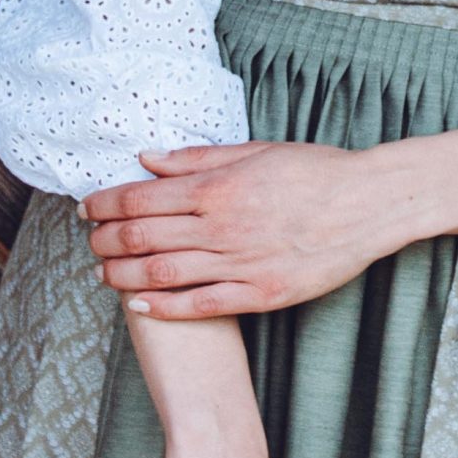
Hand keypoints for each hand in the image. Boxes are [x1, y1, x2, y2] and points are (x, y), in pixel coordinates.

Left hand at [83, 138, 404, 319]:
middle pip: (142, 239)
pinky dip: (163, 307)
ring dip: (122, 276)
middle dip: (104, 240)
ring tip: (102, 272)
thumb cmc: (315, 171)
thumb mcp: (255, 151)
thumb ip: (196, 159)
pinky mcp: (261, 293)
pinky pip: (201, 305)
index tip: (88, 208)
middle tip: (89, 240)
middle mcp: (223, 227)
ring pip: (162, 275)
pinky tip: (138, 304)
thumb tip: (147, 158)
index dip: (105, 205)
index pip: (141, 199)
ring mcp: (241, 264)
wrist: (370, 204)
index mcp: (218, 188)